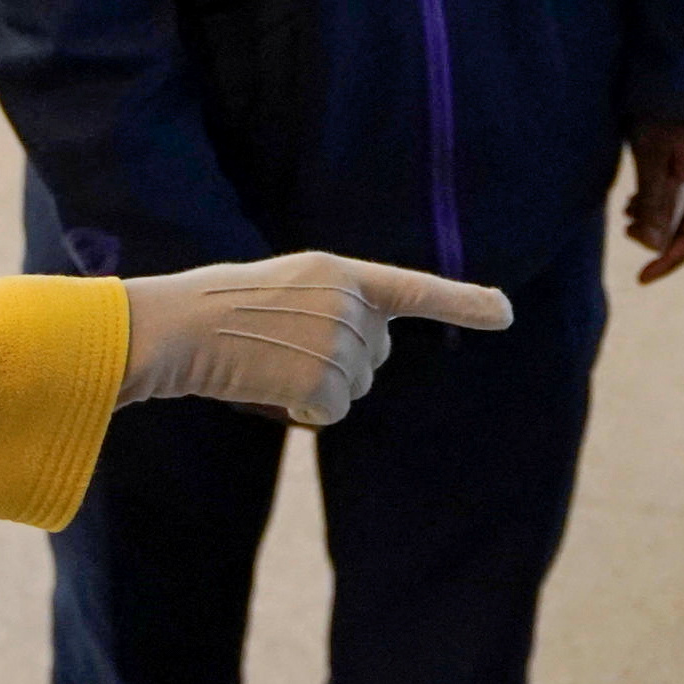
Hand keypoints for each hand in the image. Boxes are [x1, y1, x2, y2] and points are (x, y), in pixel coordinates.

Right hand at [118, 251, 514, 425]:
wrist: (177, 327)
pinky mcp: (324, 381)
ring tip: (266, 363)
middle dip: (337, 364)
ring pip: (353, 388)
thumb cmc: (216, 310)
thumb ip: (332, 306)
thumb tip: (367, 350)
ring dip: (314, 389)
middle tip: (280, 347)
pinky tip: (266, 385)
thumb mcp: (283, 289)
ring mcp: (338, 341)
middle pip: (373, 356)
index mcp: (336, 271)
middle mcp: (347, 302)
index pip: (412, 287)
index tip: (506, 312)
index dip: (463, 301)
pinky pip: (330, 412)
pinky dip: (300, 411)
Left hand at [624, 120, 683, 283]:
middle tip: (630, 235)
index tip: (642, 278)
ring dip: (664, 221)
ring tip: (628, 215)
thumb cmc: (665, 107)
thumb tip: (651, 246)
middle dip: (666, 242)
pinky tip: (639, 196)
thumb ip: (652, 200)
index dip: (670, 262)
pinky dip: (668, 203)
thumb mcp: (652, 153)